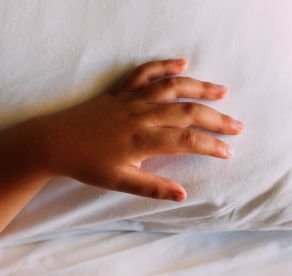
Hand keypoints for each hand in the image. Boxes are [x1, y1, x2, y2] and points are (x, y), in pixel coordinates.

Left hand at [30, 58, 243, 200]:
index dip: (210, 146)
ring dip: (199, 88)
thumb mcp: (118, 182)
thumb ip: (151, 187)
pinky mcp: (119, 92)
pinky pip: (145, 73)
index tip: (228, 152)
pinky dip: (164, 66)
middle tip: (238, 126)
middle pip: (187, 112)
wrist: (53, 143)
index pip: (186, 141)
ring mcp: (131, 100)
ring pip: (172, 88)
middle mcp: (141, 116)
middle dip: (216, 119)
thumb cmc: (86, 165)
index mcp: (142, 140)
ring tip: (222, 92)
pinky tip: (182, 64)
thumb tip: (182, 195)